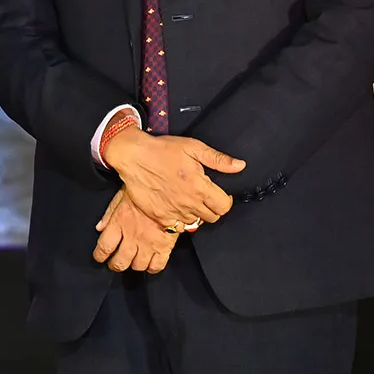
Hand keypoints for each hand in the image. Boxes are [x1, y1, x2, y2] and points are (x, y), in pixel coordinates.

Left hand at [92, 191, 179, 272]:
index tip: (99, 257)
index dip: (100, 256)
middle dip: (115, 265)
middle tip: (115, 263)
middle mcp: (132, 237)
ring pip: (137, 266)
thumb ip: (109, 213)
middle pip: (120, 262)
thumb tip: (99, 227)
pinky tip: (150, 263)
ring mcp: (148, 244)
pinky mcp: (164, 248)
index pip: (104, 247)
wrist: (171, 193)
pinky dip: (152, 268)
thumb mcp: (121, 196)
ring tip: (133, 261)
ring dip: (133, 266)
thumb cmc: (146, 191)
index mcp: (119, 223)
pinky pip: (156, 266)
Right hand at [105, 127, 244, 229]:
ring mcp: (173, 211)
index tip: (218, 194)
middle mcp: (189, 202)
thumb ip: (218, 159)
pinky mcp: (159, 216)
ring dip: (195, 214)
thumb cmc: (162, 149)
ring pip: (196, 223)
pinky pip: (177, 227)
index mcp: (200, 187)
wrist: (133, 155)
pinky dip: (179, 220)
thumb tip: (240, 166)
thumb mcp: (193, 147)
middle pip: (212, 217)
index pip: (224, 206)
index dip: (225, 200)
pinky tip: (175, 207)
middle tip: (203, 197)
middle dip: (212, 208)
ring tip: (188, 201)